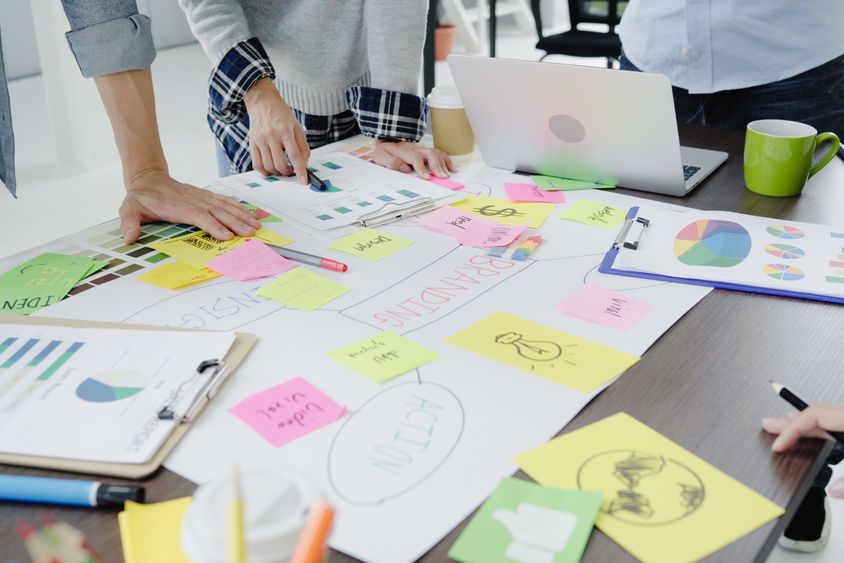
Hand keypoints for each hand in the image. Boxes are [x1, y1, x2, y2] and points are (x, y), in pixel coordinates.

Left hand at [120, 169, 260, 242]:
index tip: (227, 235)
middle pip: (218, 211)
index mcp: (178, 206)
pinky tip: (248, 212)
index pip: (199, 216)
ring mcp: (201, 196)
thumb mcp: (129, 208)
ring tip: (255, 225)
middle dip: (236, 222)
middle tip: (250, 232)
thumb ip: (129, 222)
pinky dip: (237, 207)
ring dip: (241, 215)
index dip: (214, 225)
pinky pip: (224, 201)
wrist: (148, 178)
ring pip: (224, 206)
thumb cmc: (141, 197)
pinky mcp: (205, 195)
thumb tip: (128, 237)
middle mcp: (193, 200)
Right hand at [243, 78, 309, 182]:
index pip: (294, 156)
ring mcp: (260, 140)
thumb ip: (303, 146)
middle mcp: (272, 136)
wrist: (262, 101)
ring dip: (277, 173)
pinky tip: (271, 169)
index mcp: (286, 131)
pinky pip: (256, 164)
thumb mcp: (297, 127)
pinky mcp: (252, 143)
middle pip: (280, 164)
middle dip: (288, 172)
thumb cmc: (282, 114)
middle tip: (291, 170)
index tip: (304, 181)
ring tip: (282, 169)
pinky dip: (265, 171)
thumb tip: (304, 164)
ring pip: (268, 166)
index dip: (300, 171)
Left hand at [372, 141, 455, 179]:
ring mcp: (423, 149)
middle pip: (430, 154)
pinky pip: (439, 153)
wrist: (387, 139)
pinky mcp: (426, 151)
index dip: (422, 168)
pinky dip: (447, 160)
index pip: (416, 158)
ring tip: (448, 174)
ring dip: (444, 164)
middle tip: (442, 177)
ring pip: (437, 153)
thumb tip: (405, 168)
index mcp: (405, 151)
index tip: (427, 178)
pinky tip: (452, 168)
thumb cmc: (384, 150)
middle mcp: (416, 149)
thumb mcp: (380, 156)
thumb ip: (391, 162)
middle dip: (437, 166)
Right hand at [764, 406, 843, 497]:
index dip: (791, 430)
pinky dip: (818, 430)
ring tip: (783, 428)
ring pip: (824, 419)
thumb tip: (833, 490)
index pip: (813, 416)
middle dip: (789, 423)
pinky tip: (812, 435)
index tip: (778, 446)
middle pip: (815, 415)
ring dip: (802, 426)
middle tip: (768, 426)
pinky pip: (833, 424)